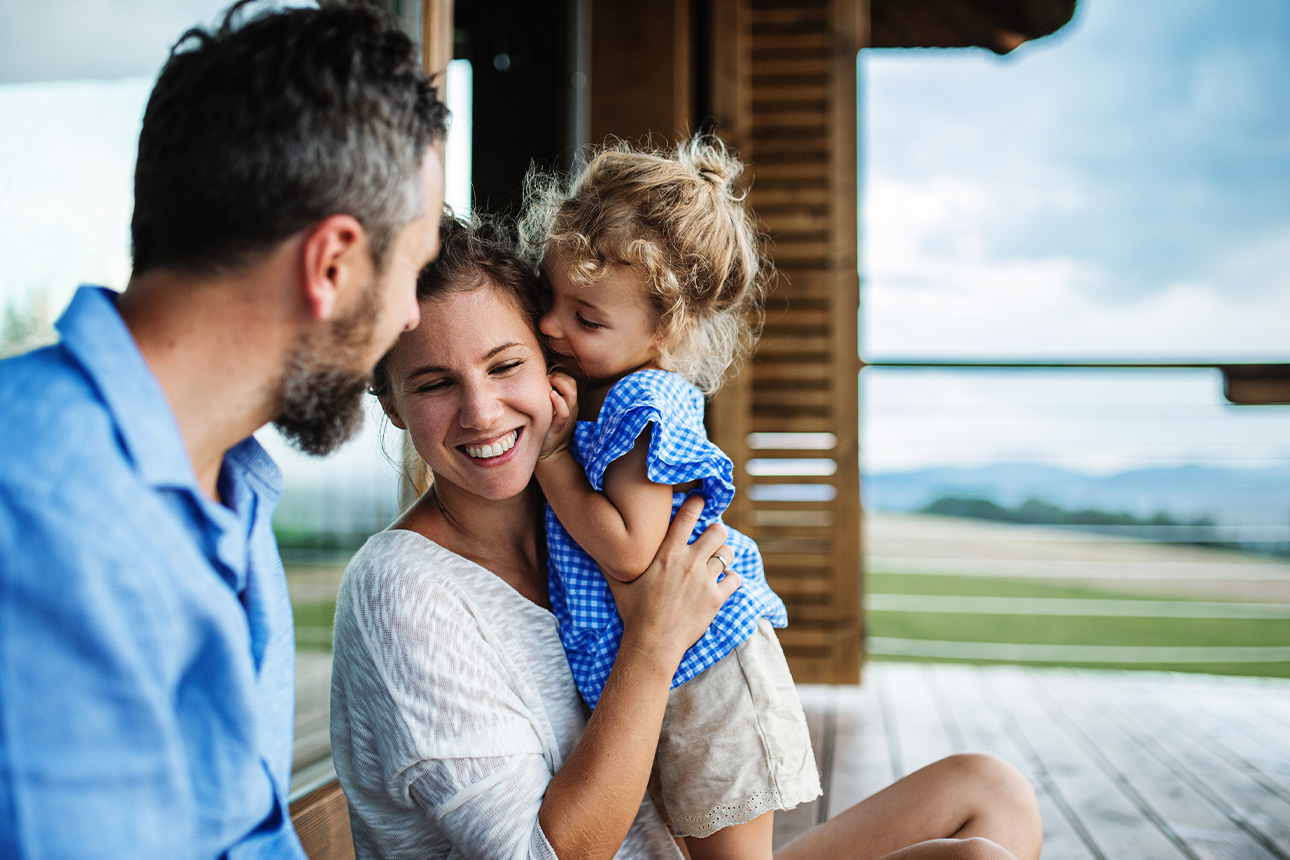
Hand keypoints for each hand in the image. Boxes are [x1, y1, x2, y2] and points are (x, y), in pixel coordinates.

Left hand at [540, 371, 577, 460]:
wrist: (550, 452)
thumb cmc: (546, 427)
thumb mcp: (549, 409)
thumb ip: (546, 396)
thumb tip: (532, 380)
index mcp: (569, 402)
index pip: (570, 381)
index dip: (560, 374)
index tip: (546, 375)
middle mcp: (571, 407)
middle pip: (572, 384)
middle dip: (560, 376)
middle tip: (547, 377)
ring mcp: (567, 416)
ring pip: (571, 394)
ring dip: (560, 384)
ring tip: (549, 382)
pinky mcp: (560, 426)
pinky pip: (564, 412)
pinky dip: (559, 402)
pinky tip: (551, 395)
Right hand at [609, 495, 739, 670]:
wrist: (651, 644)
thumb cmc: (634, 613)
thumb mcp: (619, 583)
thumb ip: (611, 562)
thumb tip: (595, 545)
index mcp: (667, 554)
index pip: (687, 516)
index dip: (698, 504)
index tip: (701, 501)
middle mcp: (689, 563)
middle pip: (717, 532)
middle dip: (717, 531)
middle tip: (713, 535)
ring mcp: (704, 580)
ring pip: (727, 554)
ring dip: (725, 554)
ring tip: (720, 558)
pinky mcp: (715, 599)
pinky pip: (734, 579)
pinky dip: (731, 578)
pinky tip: (725, 581)